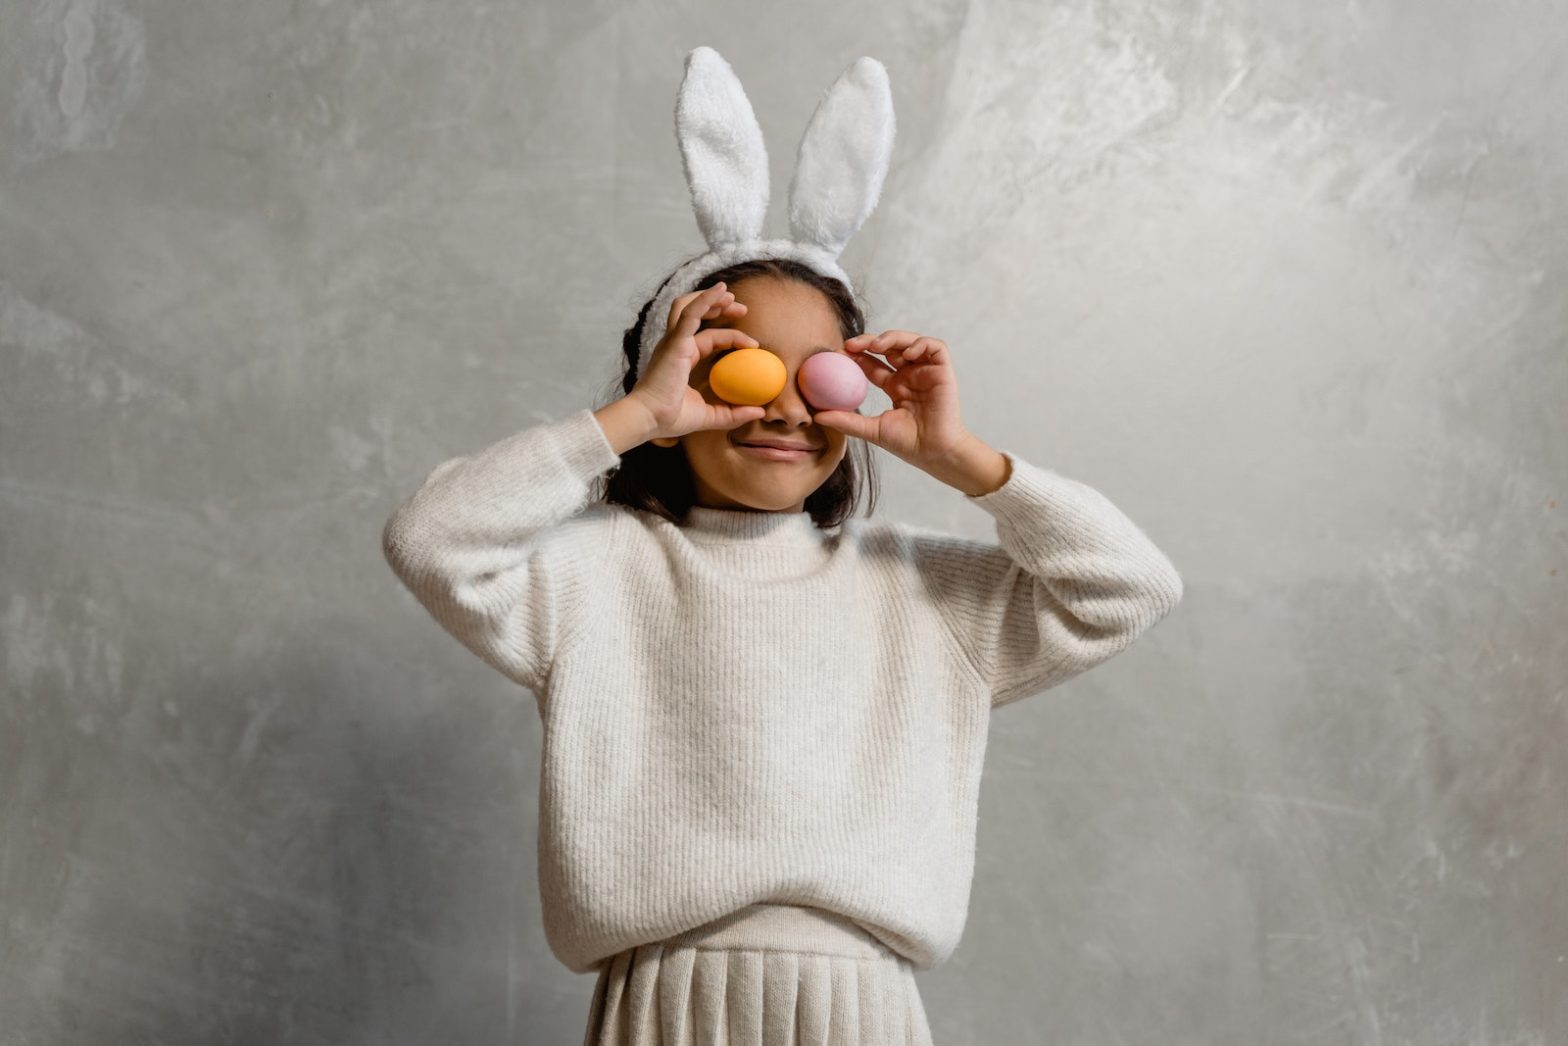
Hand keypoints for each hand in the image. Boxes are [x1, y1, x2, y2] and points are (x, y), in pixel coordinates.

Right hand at [629, 282, 766, 439]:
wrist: (649, 419)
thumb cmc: (671, 418)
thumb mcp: (710, 416)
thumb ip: (734, 413)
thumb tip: (761, 411)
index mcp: (682, 357)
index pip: (709, 337)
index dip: (731, 335)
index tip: (753, 345)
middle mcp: (676, 345)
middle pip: (698, 314)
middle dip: (721, 307)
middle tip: (743, 309)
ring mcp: (674, 341)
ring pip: (689, 306)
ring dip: (711, 298)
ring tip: (730, 295)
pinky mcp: (675, 342)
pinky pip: (690, 313)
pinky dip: (705, 300)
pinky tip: (720, 291)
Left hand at [813, 329, 971, 468]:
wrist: (935, 453)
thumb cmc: (908, 444)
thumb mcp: (871, 430)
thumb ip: (846, 421)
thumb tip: (816, 417)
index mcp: (895, 386)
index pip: (873, 364)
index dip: (857, 355)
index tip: (838, 354)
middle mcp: (910, 375)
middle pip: (888, 347)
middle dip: (869, 341)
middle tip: (850, 344)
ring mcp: (926, 371)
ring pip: (909, 341)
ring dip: (891, 337)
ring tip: (875, 345)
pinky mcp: (943, 370)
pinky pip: (934, 346)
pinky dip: (920, 344)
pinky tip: (905, 354)